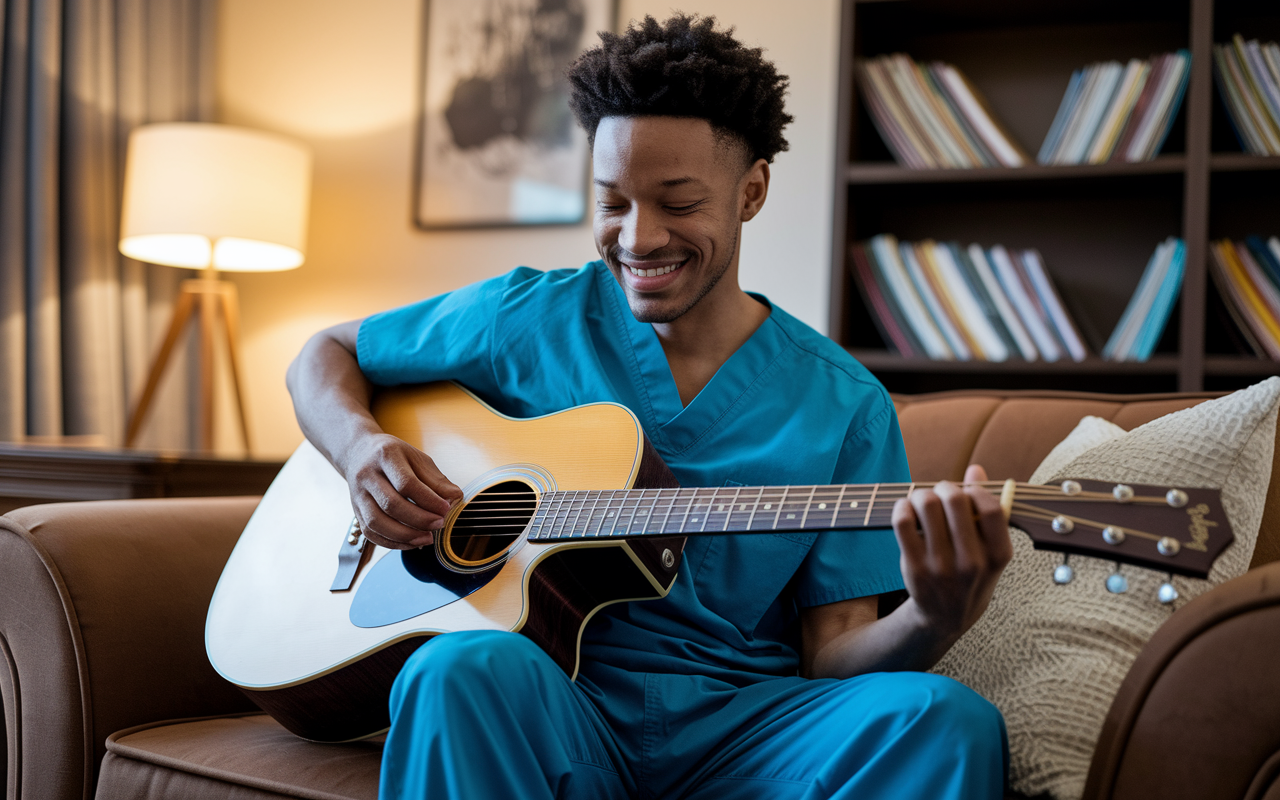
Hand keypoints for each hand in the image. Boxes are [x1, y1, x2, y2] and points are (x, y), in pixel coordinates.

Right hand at [342, 433, 463, 549]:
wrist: (359, 452)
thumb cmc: (393, 456)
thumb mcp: (417, 458)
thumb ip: (436, 479)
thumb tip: (455, 497)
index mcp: (386, 456)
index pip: (406, 483)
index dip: (428, 500)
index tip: (445, 509)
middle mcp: (367, 476)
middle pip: (391, 505)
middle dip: (419, 519)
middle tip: (439, 524)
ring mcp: (358, 495)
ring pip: (376, 522)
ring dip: (404, 536)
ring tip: (426, 538)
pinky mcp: (356, 510)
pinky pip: (371, 532)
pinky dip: (392, 542)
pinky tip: (411, 542)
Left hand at [891, 464, 1012, 644]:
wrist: (944, 619)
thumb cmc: (970, 577)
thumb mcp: (989, 551)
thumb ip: (986, 510)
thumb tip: (976, 469)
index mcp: (998, 556)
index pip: (991, 508)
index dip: (976, 490)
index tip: (968, 492)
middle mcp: (972, 563)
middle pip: (955, 501)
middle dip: (945, 487)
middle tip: (940, 493)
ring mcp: (942, 567)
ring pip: (927, 506)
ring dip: (922, 494)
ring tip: (922, 500)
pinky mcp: (914, 568)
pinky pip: (903, 522)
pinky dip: (902, 507)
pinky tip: (906, 510)